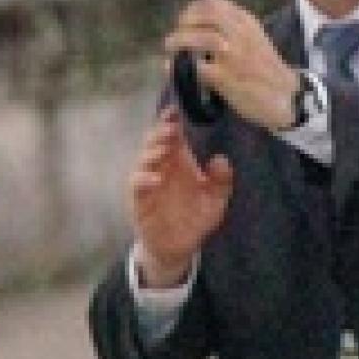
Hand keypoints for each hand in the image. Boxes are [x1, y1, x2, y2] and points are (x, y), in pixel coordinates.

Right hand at [128, 107, 234, 284]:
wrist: (178, 248)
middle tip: (171, 127)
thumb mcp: (217, 199)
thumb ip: (222, 180)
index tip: (175, 110)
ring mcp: (148, 185)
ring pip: (142, 160)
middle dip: (160, 132)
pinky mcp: (139, 203)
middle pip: (154, 142)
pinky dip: (143, 180)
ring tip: (165, 149)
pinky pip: (136, 187)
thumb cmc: (196, 219)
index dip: (171, 120)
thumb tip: (220, 160)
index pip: (172, 134)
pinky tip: (156, 179)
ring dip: (151, 152)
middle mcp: (161, 168)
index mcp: (179, 161)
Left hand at [164, 0, 297, 131]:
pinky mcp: (225, 77)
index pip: (214, 2)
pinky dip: (185, 68)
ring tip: (170, 49)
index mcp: (246, 22)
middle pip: (204, 15)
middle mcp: (239, 33)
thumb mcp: (252, 40)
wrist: (285, 95)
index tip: (183, 21)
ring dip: (180, 42)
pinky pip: (198, 67)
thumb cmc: (265, 71)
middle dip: (183, 23)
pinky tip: (179, 73)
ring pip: (200, 37)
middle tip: (173, 37)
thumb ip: (230, 32)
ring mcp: (232, 54)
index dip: (192, 9)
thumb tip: (200, 30)